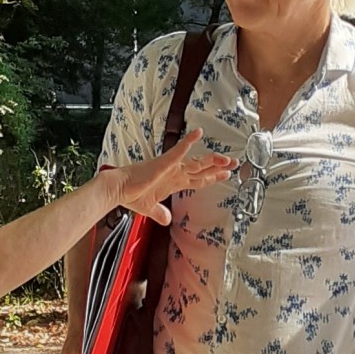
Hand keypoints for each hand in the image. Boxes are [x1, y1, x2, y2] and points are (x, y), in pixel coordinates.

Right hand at [109, 128, 235, 225]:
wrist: (118, 189)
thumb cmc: (131, 195)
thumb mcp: (150, 208)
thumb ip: (160, 213)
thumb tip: (167, 219)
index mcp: (173, 182)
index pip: (198, 179)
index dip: (213, 177)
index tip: (226, 174)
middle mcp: (175, 173)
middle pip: (202, 170)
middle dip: (219, 167)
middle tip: (236, 163)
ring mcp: (170, 167)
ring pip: (196, 163)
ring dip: (212, 160)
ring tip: (226, 158)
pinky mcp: (163, 163)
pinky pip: (178, 151)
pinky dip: (188, 143)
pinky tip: (198, 133)